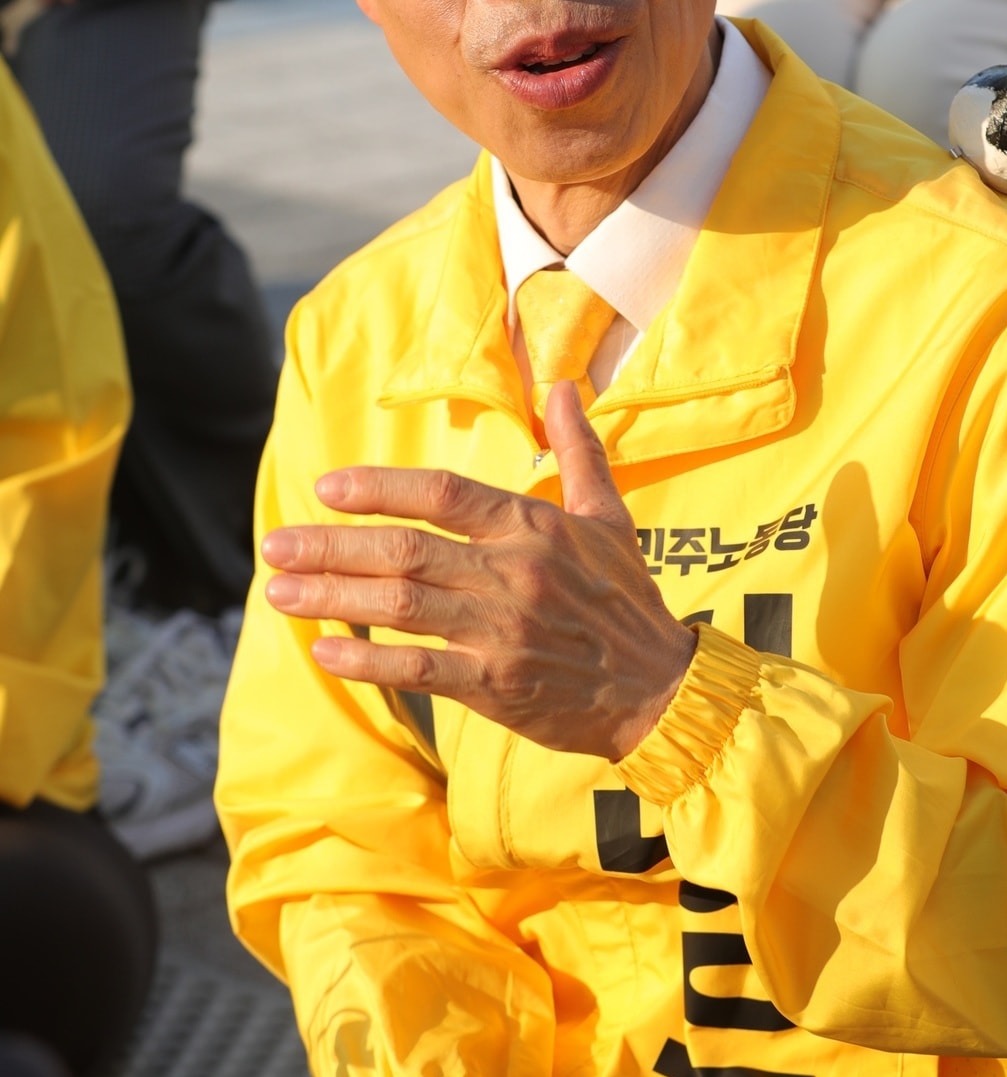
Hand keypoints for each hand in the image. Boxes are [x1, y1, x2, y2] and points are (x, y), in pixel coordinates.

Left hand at [262, 382, 697, 762]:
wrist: (661, 689)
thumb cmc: (629, 601)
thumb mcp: (610, 517)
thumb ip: (579, 451)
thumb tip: (563, 387)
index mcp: (534, 528)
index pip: (443, 495)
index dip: (379, 487)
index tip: (327, 488)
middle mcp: (513, 575)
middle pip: (405, 552)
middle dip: (331, 548)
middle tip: (275, 545)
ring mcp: (502, 631)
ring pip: (400, 607)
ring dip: (332, 598)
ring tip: (279, 591)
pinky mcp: (496, 685)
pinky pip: (419, 669)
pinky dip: (368, 661)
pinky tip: (323, 652)